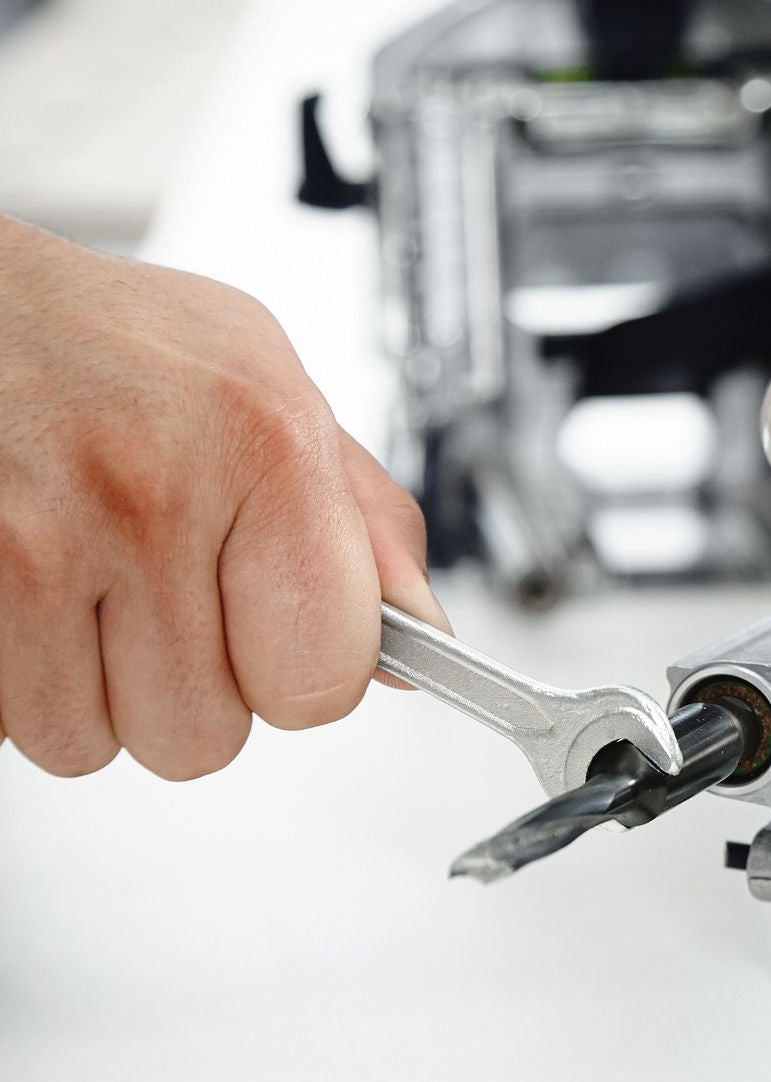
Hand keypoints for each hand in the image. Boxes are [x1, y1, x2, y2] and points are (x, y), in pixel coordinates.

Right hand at [0, 217, 447, 780]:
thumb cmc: (105, 338)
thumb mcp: (267, 382)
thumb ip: (363, 518)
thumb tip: (419, 634)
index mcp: (265, 441)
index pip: (327, 676)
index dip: (302, 676)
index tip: (276, 636)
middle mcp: (155, 490)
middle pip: (207, 736)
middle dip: (185, 686)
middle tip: (156, 591)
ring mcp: (40, 538)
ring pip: (97, 743)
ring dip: (94, 688)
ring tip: (85, 580)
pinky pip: (16, 723)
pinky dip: (21, 677)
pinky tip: (32, 590)